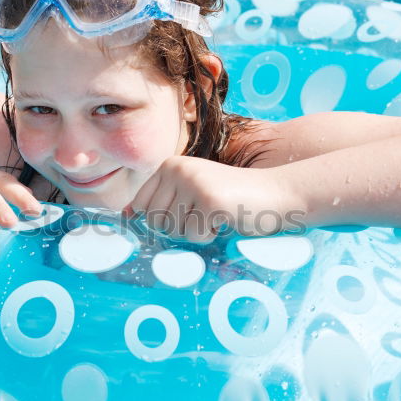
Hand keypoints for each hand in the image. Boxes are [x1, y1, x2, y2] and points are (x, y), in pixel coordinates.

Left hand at [125, 157, 298, 242]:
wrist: (275, 193)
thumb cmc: (231, 199)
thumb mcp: (191, 193)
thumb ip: (162, 201)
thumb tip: (125, 216)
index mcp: (169, 165)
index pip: (140, 206)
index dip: (159, 220)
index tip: (184, 215)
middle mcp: (177, 169)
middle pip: (154, 221)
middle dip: (178, 228)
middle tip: (202, 216)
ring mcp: (192, 183)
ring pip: (174, 230)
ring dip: (195, 232)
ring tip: (215, 215)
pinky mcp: (209, 200)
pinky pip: (194, 235)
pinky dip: (210, 235)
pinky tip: (224, 219)